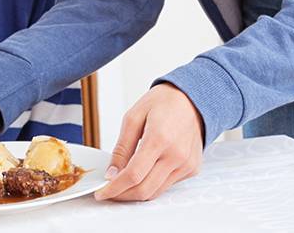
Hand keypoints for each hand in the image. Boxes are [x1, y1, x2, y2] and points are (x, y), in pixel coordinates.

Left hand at [94, 83, 205, 200]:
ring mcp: (186, 164)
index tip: (101, 192)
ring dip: (135, 193)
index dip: (114, 188)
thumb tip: (112, 174)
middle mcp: (176, 155)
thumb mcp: (133, 117)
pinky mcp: (192, 168)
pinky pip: (167, 185)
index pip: (133, 175)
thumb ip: (121, 148)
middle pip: (144, 189)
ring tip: (122, 184)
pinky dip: (151, 185)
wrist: (192, 98)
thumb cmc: (163, 103)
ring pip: (155, 192)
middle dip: (122, 195)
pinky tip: (143, 174)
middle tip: (108, 192)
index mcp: (159, 138)